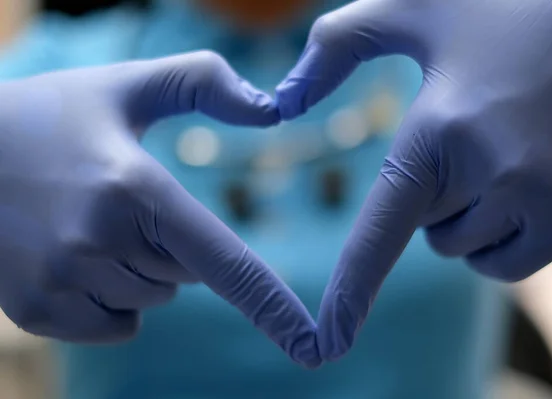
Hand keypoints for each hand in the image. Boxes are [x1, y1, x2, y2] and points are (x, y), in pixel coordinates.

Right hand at [0, 51, 320, 368]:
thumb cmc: (53, 115)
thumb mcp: (127, 85)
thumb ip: (204, 81)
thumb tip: (274, 107)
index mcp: (134, 189)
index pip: (222, 261)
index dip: (273, 305)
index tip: (313, 347)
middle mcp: (99, 243)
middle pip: (189, 274)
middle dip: (173, 244)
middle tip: (121, 201)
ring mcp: (62, 284)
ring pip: (155, 298)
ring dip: (142, 269)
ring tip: (93, 224)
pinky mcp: (37, 312)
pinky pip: (119, 325)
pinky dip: (115, 300)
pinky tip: (80, 258)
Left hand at [276, 0, 551, 360]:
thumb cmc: (508, 2)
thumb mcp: (415, 8)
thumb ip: (335, 47)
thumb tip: (279, 102)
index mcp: (437, 132)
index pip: (381, 234)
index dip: (350, 293)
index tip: (327, 340)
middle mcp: (492, 174)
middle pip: (428, 234)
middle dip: (430, 201)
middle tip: (457, 147)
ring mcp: (548, 196)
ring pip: (470, 251)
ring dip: (465, 221)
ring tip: (487, 162)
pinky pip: (516, 261)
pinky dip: (500, 243)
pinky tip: (510, 195)